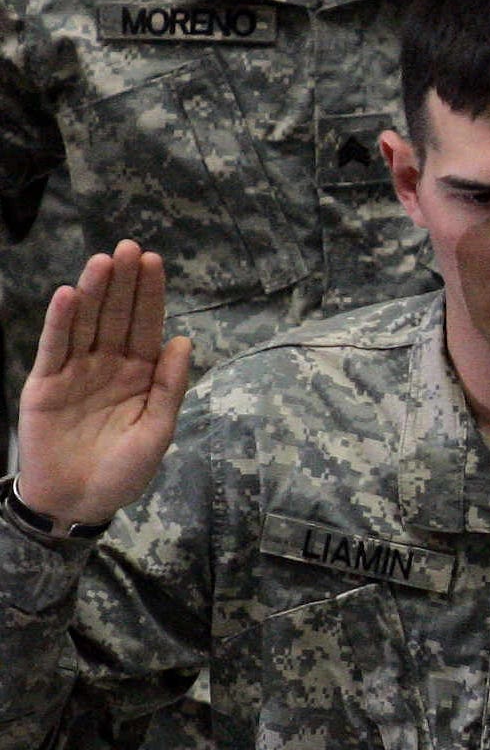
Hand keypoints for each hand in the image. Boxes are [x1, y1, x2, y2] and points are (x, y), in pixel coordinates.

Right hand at [14, 242, 191, 529]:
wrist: (77, 502)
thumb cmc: (123, 471)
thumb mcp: (157, 431)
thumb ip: (170, 386)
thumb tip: (184, 339)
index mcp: (140, 375)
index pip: (147, 326)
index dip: (150, 295)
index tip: (154, 261)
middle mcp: (108, 366)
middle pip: (117, 317)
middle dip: (124, 283)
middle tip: (130, 247)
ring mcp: (76, 372)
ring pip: (86, 325)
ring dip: (94, 293)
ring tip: (103, 261)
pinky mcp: (45, 384)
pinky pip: (53, 348)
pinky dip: (59, 322)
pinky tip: (67, 295)